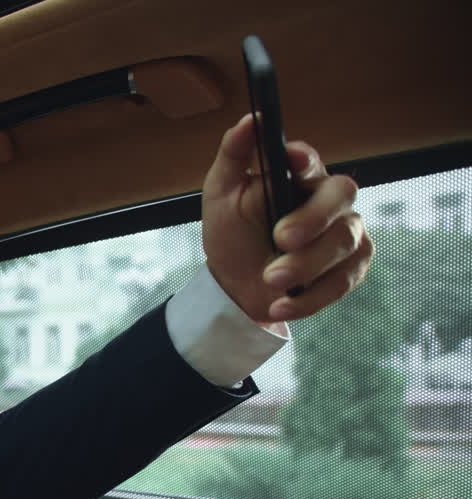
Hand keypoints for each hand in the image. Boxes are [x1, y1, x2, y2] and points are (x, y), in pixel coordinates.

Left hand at [201, 114, 372, 324]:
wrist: (235, 286)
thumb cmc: (232, 234)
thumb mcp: (221, 194)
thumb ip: (234, 153)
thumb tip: (252, 118)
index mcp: (298, 175)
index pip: (309, 160)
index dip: (305, 160)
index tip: (290, 162)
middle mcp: (329, 199)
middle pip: (341, 196)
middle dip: (312, 219)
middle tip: (280, 239)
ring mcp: (346, 232)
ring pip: (345, 241)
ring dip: (305, 264)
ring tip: (270, 279)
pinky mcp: (352, 267)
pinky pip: (344, 279)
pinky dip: (310, 297)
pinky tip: (280, 305)